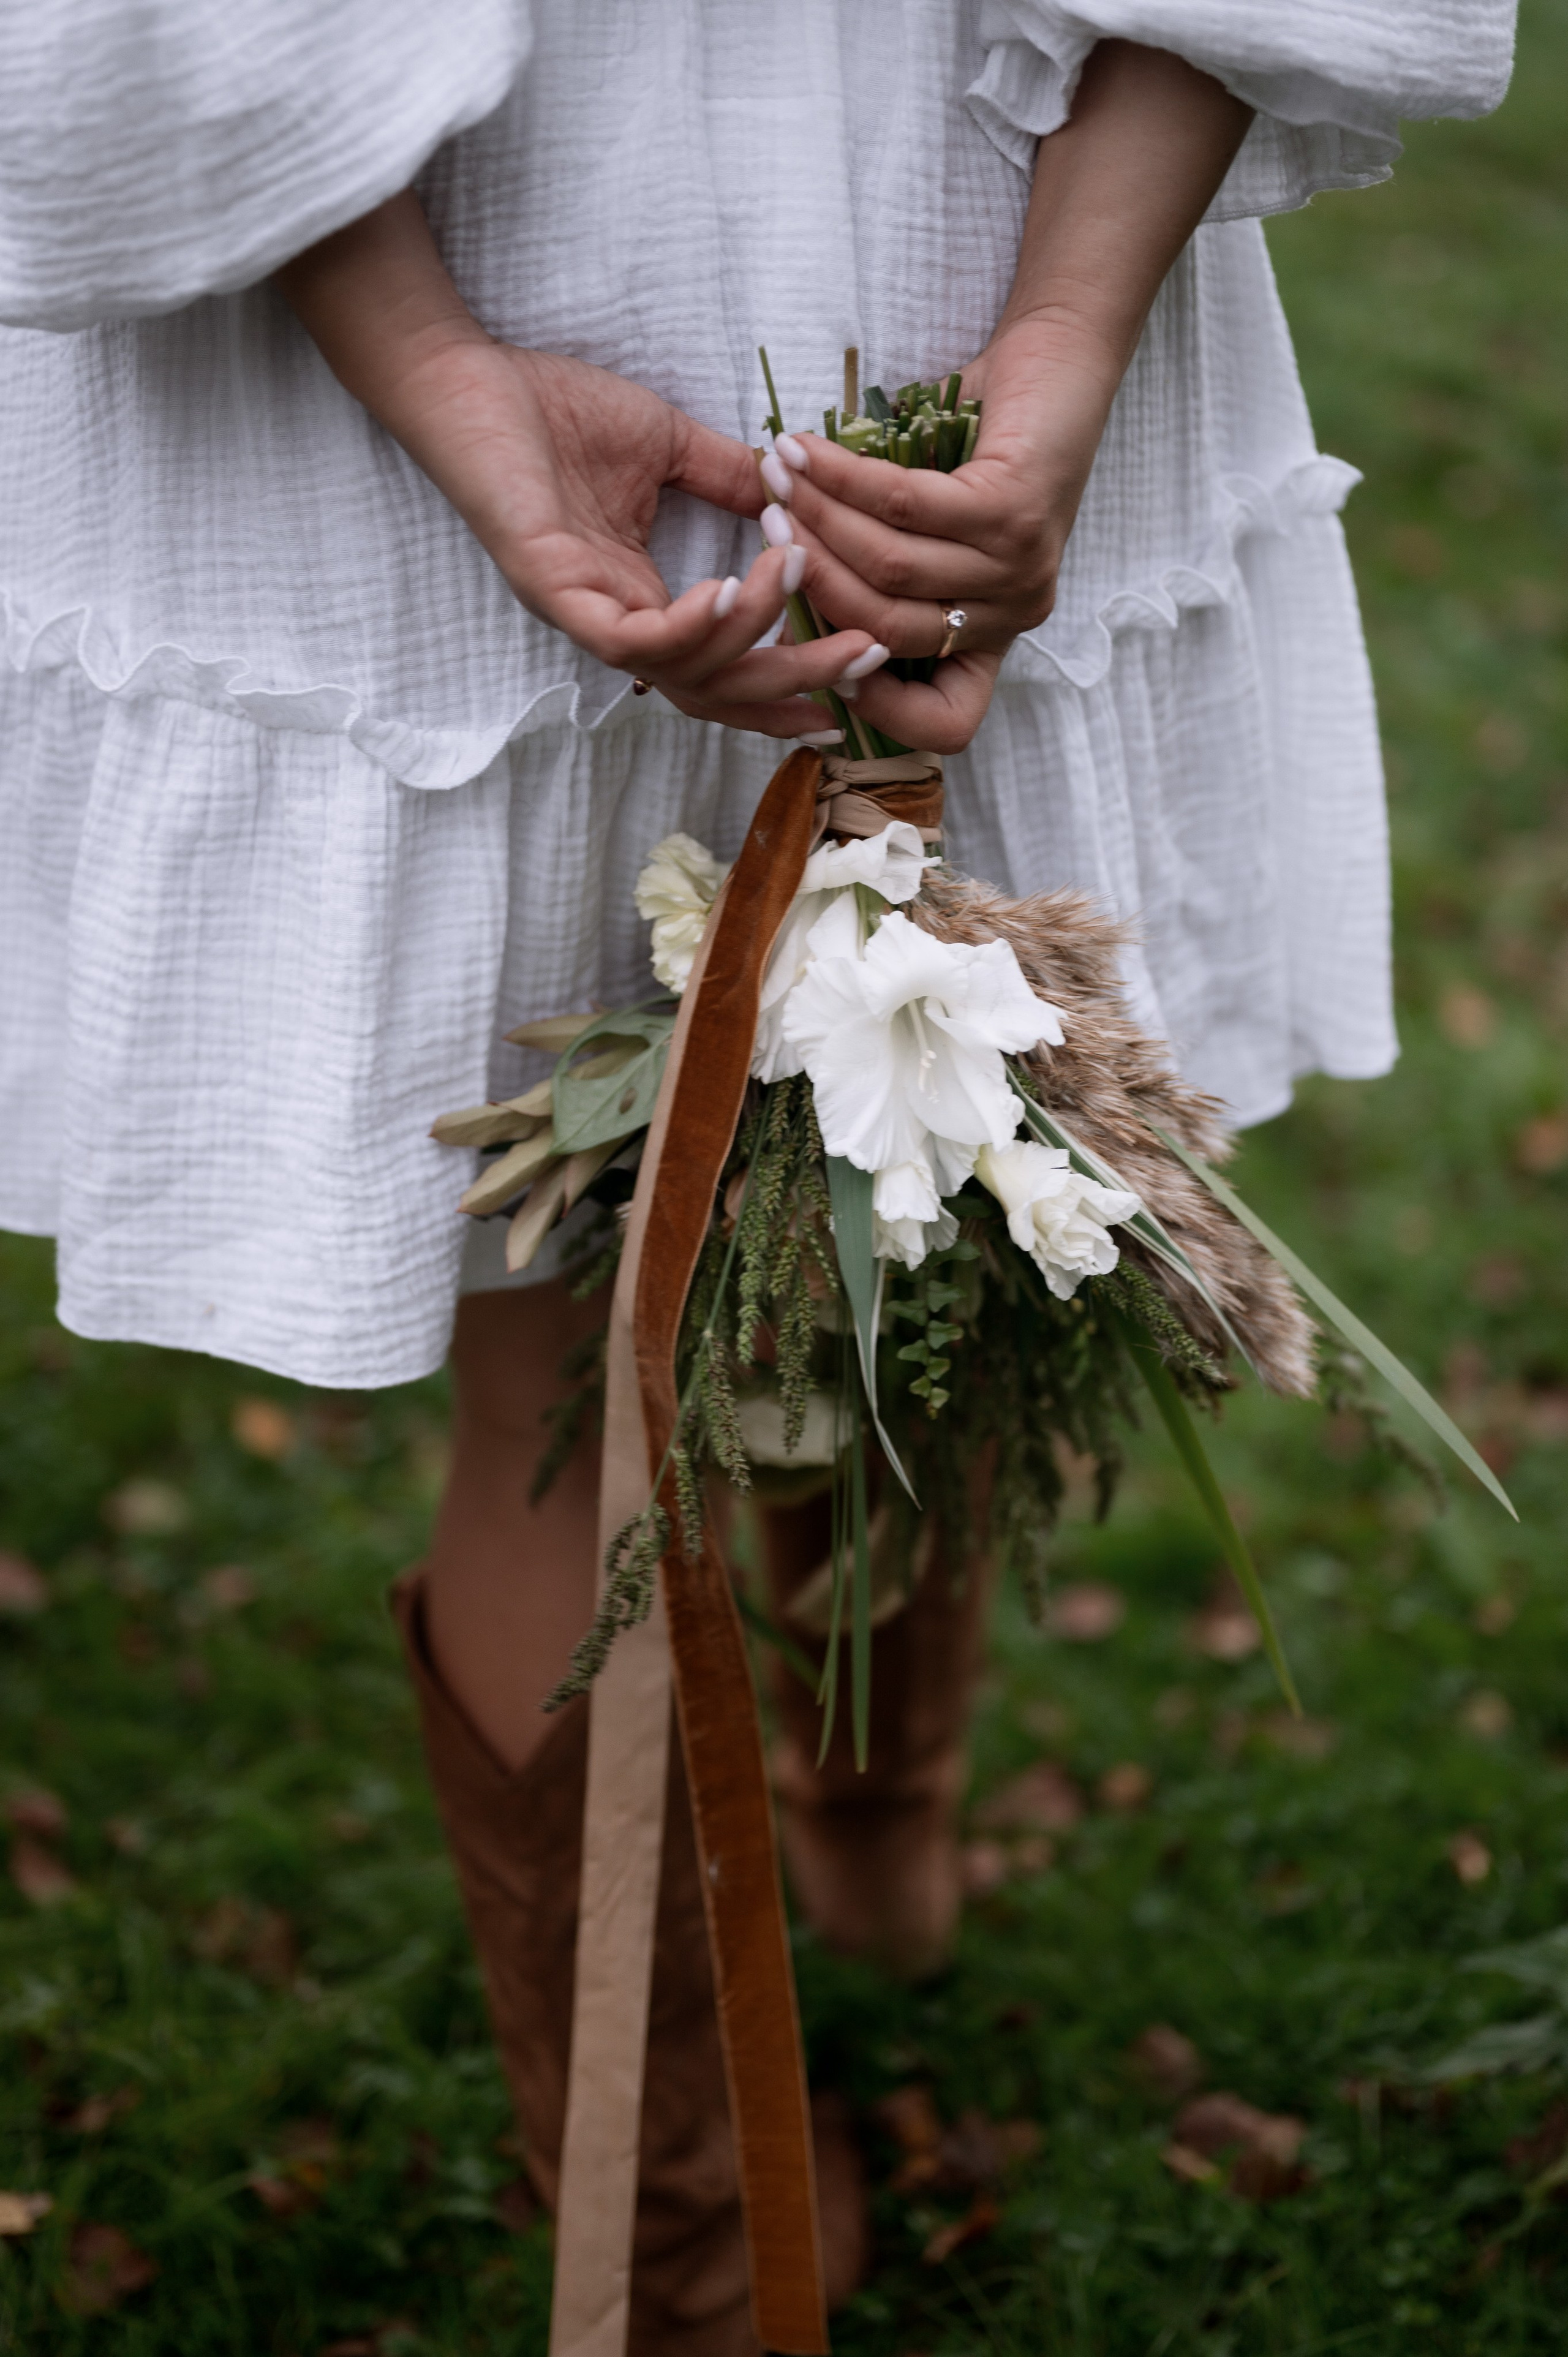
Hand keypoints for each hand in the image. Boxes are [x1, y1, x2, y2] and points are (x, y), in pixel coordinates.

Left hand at [278, 195, 884, 739]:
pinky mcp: (553, 591)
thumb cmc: (553, 409)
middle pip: (717, 691)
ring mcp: (583, 614)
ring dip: (752, 635)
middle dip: (796, 682)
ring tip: (796, 579)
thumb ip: (728, 478)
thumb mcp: (668, 445)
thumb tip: (791, 494)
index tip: (861, 661)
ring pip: (685, 671)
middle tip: (864, 655)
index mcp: (641, 599)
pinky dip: (688, 626)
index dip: (790, 679)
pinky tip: (730, 591)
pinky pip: (630, 639)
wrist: (468, 380)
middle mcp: (615, 624)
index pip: (724, 667)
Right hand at [750, 39, 1250, 753]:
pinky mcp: (1013, 510)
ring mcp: (1018, 566)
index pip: (947, 721)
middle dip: (812, 579)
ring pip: (889, 567)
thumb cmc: (980, 444)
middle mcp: (1014, 613)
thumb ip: (874, 571)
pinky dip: (839, 478)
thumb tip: (787, 595)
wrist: (1056, 360)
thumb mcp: (926, 529)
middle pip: (885, 628)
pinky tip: (802, 451)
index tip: (809, 651)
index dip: (875, 706)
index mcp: (994, 634)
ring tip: (773, 478)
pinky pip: (902, 505)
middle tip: (765, 527)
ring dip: (817, 519)